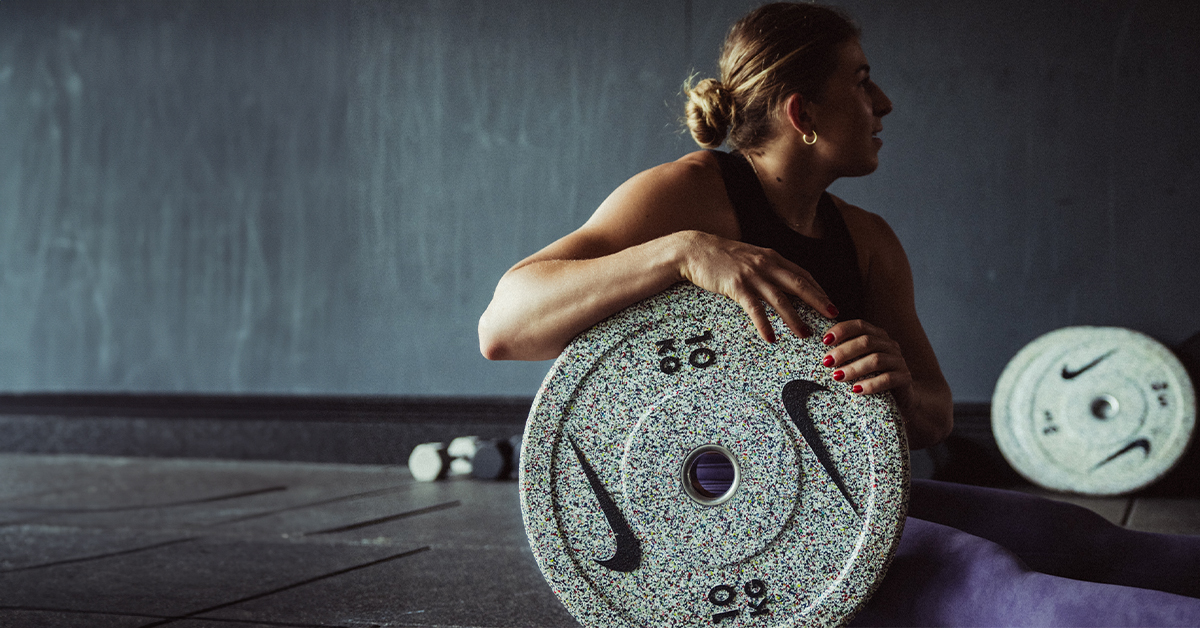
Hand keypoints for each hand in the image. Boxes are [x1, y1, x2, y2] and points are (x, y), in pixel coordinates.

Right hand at [676, 231, 839, 342]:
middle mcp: (766, 264)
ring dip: (795, 318)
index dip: (818, 289)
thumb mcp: (749, 257)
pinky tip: (771, 337)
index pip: (802, 274)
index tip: (830, 303)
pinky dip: (765, 324)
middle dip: (818, 301)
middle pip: (799, 285)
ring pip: (780, 299)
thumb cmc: (720, 256)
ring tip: (805, 334)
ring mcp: (752, 275)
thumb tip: (781, 283)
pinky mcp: (736, 286)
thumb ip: (766, 267)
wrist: (695, 249)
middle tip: (833, 316)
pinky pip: (755, 309)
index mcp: (771, 257)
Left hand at [820, 319, 915, 401]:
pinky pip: (888, 379)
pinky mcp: (904, 378)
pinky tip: (856, 389)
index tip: (824, 341)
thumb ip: (844, 354)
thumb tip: (818, 353)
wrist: (902, 397)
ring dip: (854, 368)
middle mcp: (889, 345)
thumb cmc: (873, 376)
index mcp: (877, 336)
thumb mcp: (858, 362)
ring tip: (837, 377)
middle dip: (844, 351)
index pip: (859, 325)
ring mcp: (898, 361)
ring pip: (876, 359)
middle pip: (866, 341)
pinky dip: (871, 384)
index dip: (842, 330)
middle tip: (827, 362)